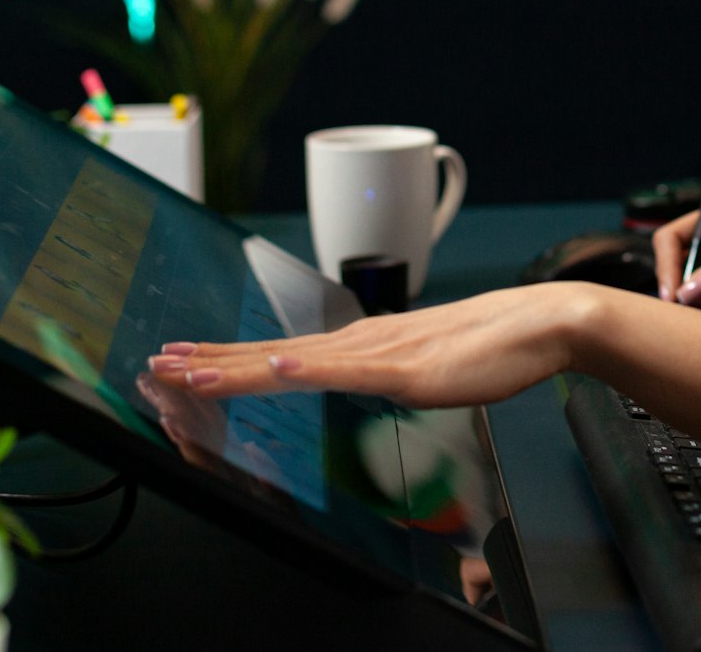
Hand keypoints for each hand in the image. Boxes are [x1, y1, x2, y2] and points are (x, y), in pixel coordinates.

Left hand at [146, 283, 602, 404]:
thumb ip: (387, 370)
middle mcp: (362, 342)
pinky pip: (350, 372)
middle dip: (212, 360)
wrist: (543, 324)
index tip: (184, 362)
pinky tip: (279, 368)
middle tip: (157, 364)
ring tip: (191, 369)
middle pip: (273, 353)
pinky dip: (309, 370)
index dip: (229, 358)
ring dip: (239, 364)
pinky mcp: (409, 367)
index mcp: (364, 344)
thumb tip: (361, 376)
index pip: (283, 354)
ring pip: (297, 361)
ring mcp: (382, 352)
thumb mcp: (425, 367)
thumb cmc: (494, 344)